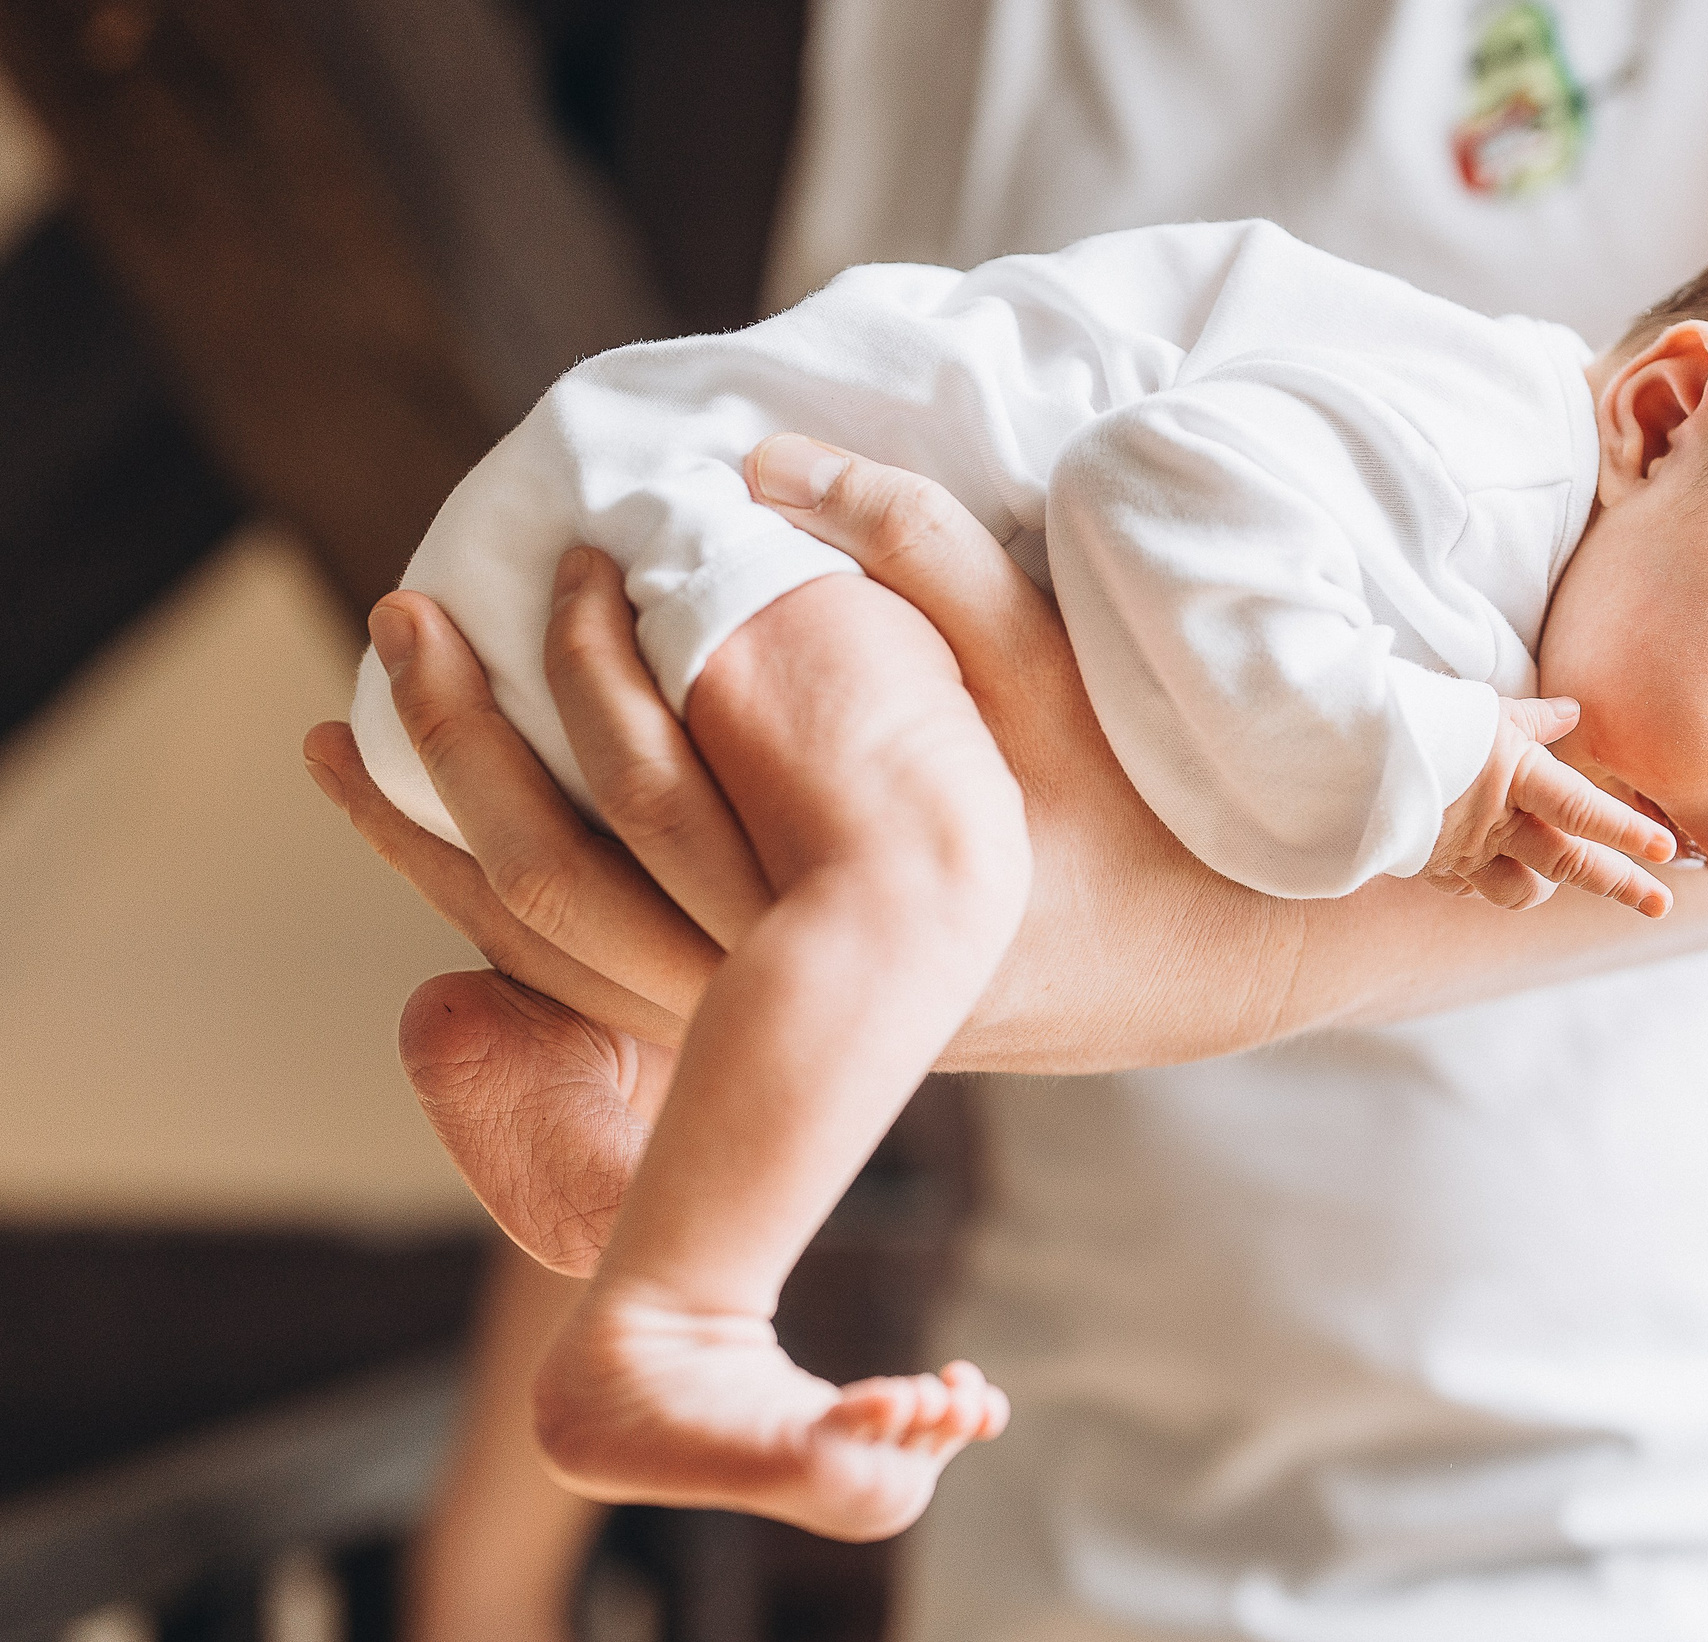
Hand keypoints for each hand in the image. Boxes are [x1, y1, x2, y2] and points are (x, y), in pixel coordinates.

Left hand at [304, 436, 1291, 1077]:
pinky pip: (592, 988)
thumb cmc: (1140, 801)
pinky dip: (499, 915)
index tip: (562, 562)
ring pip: (560, 956)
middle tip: (398, 618)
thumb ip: (924, 554)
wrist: (1198, 956)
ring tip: (350, 749)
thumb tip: (764, 461)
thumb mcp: (1056, 666)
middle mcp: (799, 989)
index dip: (589, 673)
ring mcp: (777, 1027)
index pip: (674, 792)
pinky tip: (445, 848)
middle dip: (463, 747)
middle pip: (572, 888)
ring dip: (437, 848)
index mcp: (868, 903)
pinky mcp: (770, 1030)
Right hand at [1422, 697, 1674, 915]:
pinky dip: (1490, 883)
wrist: (1342, 752)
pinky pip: (1472, 889)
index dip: (1625, 831)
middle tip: (1659, 906)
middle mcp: (1495, 822)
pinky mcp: (1430, 866)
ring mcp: (1462, 851)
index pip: (1582, 810)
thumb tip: (1573, 712)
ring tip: (1558, 880)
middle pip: (1568, 861)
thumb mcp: (1482, 709)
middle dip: (1619, 884)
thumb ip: (1533, 719)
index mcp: (1512, 777)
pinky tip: (1493, 873)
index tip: (1666, 850)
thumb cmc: (1418, 718)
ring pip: (1522, 890)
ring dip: (1548, 888)